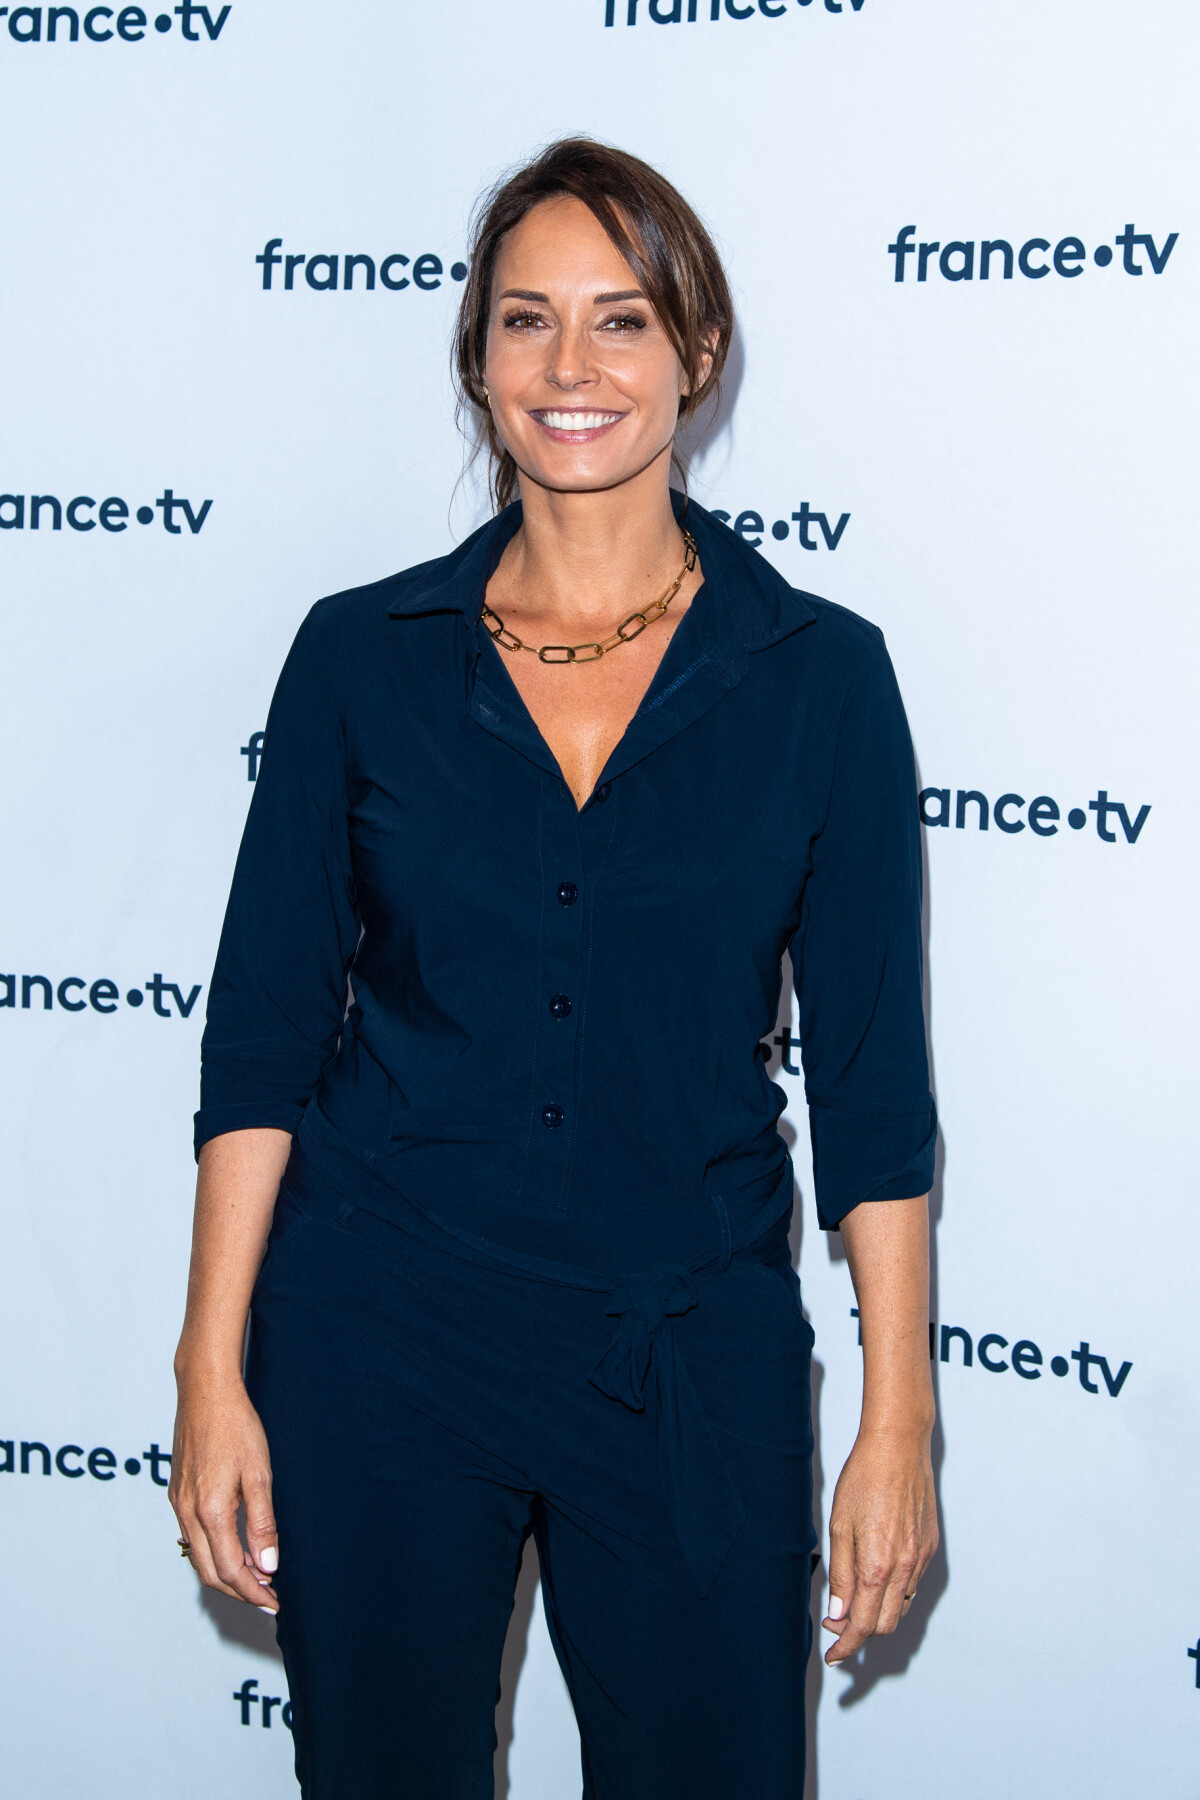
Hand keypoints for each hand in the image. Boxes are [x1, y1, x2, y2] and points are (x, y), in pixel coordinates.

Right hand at [169, 1371, 279, 1612]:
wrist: (205, 1392)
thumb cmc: (236, 1426)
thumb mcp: (259, 1474)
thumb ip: (262, 1523)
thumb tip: (267, 1565)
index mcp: (209, 1511)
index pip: (231, 1570)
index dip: (253, 1592)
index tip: (274, 1602)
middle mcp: (187, 1512)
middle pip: (209, 1572)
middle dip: (238, 1591)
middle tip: (266, 1596)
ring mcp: (178, 1503)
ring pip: (197, 1556)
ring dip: (224, 1573)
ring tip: (254, 1576)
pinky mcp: (176, 1492)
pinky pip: (191, 1536)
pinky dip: (212, 1552)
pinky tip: (232, 1546)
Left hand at [821, 1425, 937, 1664]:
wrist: (899, 1446)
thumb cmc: (864, 1479)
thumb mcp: (840, 1525)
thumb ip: (842, 1574)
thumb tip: (839, 1613)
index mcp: (879, 1565)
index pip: (864, 1626)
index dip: (847, 1646)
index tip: (835, 1656)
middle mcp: (905, 1568)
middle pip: (885, 1624)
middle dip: (860, 1632)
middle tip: (836, 1621)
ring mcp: (921, 1558)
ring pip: (901, 1606)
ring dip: (878, 1613)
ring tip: (854, 1599)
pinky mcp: (930, 1547)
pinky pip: (912, 1584)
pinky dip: (894, 1591)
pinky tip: (877, 1575)